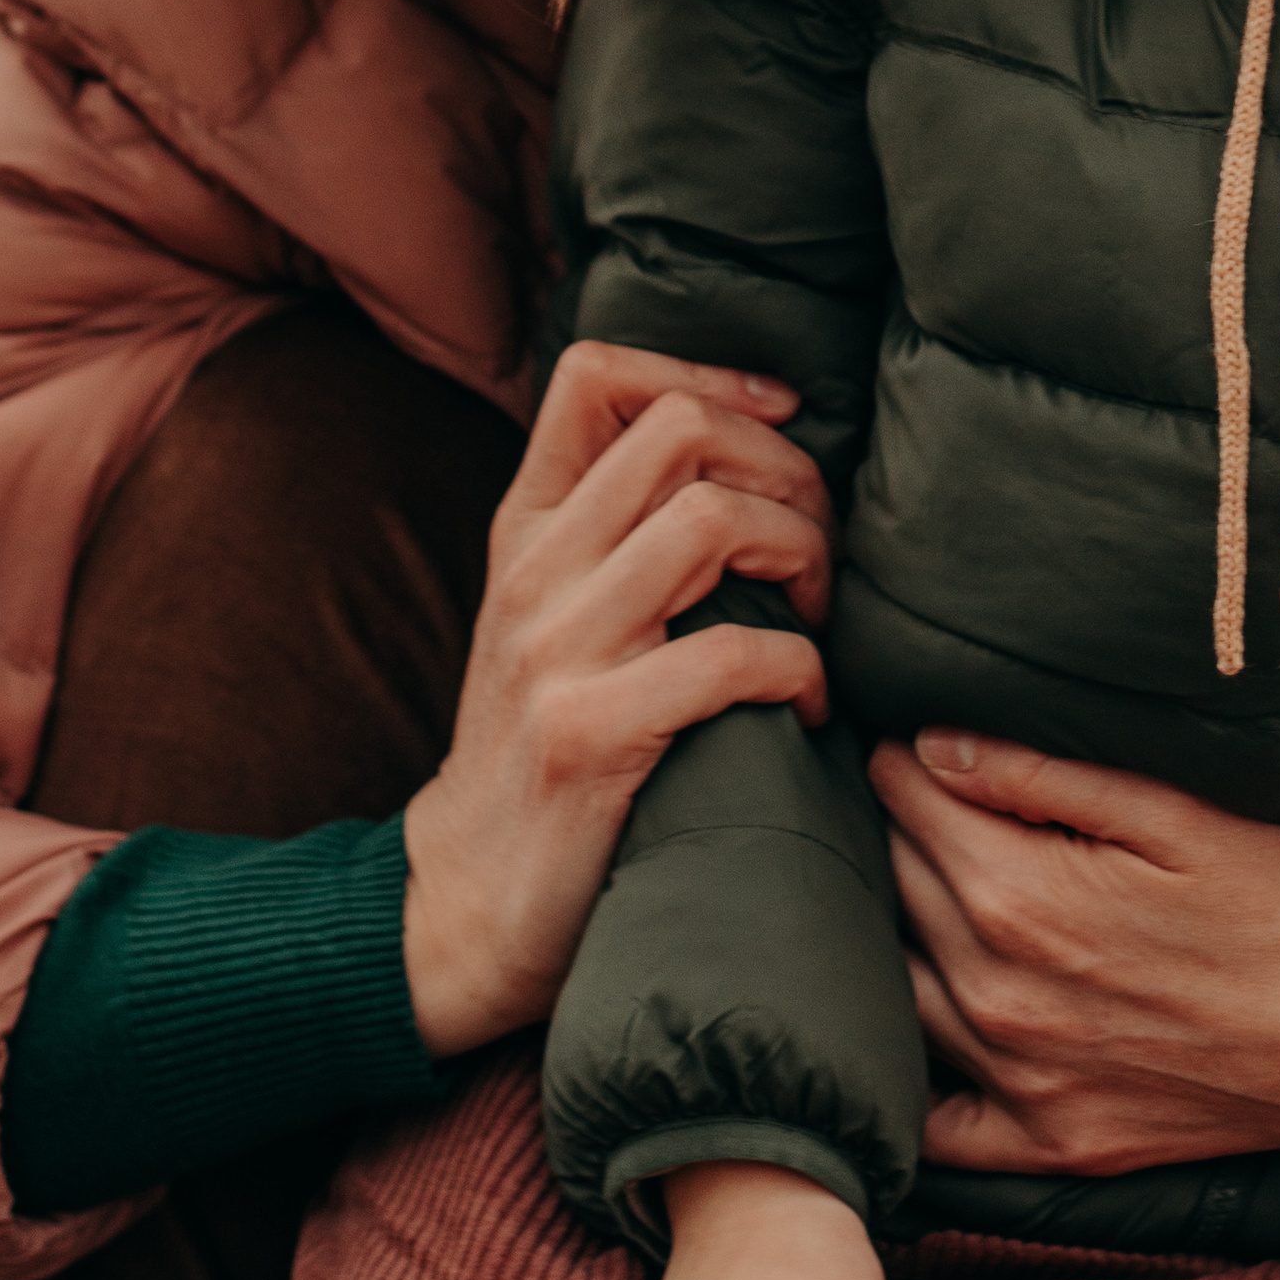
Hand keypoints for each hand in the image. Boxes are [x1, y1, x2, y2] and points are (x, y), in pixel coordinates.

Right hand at [400, 343, 836, 1056]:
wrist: (462, 904)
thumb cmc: (540, 753)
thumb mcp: (549, 618)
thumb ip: (614, 534)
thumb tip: (741, 454)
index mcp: (527, 530)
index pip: (597, 375)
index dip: (707, 376)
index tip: (781, 421)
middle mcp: (535, 573)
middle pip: (682, 433)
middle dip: (786, 471)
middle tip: (816, 549)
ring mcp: (556, 652)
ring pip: (712, 521)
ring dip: (800, 557)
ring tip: (813, 617)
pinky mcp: (588, 736)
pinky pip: (731, 656)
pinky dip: (801, 671)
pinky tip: (805, 704)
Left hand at [876, 730, 1279, 1171]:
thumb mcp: (1184, 812)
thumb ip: (1045, 775)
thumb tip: (930, 746)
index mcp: (1022, 899)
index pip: (905, 801)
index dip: (902, 757)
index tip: (912, 740)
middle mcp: (998, 997)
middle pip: (891, 886)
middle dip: (896, 831)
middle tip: (921, 800)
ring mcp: (1020, 1082)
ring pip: (894, 989)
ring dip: (896, 933)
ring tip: (927, 890)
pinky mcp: (1051, 1146)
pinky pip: (935, 1125)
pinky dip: (915, 1076)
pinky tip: (928, 1028)